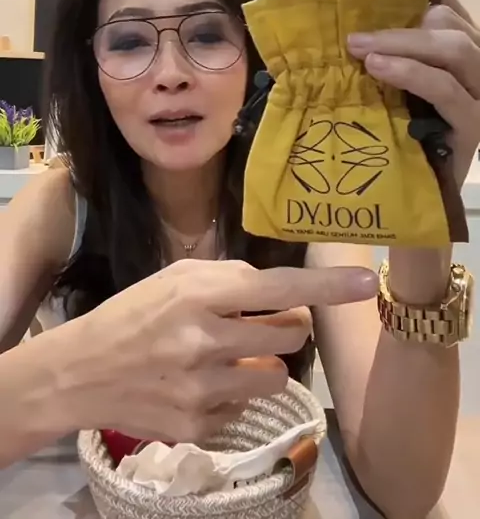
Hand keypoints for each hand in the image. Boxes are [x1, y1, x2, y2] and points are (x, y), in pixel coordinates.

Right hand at [68, 259, 376, 442]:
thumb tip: (276, 291)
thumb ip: (228, 279)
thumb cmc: (132, 313)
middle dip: (289, 327)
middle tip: (266, 324)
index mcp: (200, 294)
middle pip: (291, 335)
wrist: (81, 373)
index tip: (368, 281)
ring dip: (264, 365)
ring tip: (229, 357)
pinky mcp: (199, 425)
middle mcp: (207, 341)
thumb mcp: (175, 278)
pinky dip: (234, 395)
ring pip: (276, 377)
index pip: (278, 287)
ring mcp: (204, 389)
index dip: (328, 286)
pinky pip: (244, 408)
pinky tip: (201, 385)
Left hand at [347, 0, 478, 301]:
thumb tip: (330, 29)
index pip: (448, 6)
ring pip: (457, 49)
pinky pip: (449, 90)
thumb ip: (374, 62)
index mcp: (454, 60)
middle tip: (352, 36)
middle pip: (452, 24)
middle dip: (400, 22)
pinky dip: (412, 72)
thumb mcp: (381, 96)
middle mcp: (476, 74)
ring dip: (404, 42)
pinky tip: (378, 69)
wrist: (410, 211)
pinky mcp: (473, 127)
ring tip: (360, 50)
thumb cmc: (389, 150)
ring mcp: (479, 100)